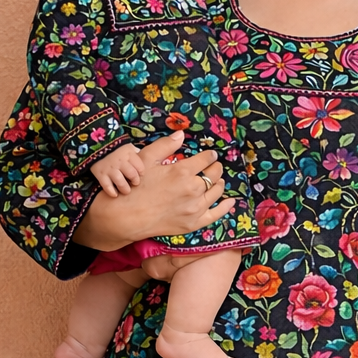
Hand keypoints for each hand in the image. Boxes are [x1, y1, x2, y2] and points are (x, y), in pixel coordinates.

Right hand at [74, 132, 233, 252]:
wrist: (127, 217)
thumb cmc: (135, 186)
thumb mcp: (146, 159)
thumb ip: (166, 145)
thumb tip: (181, 134)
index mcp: (182, 171)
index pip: (205, 159)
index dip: (209, 155)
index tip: (210, 154)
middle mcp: (192, 189)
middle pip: (214, 175)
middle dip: (216, 167)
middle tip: (214, 166)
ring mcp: (194, 208)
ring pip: (216, 192)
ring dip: (219, 183)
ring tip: (217, 180)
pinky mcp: (194, 223)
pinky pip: (216, 214)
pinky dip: (225, 207)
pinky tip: (230, 201)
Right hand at [91, 143, 143, 196]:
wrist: (93, 143)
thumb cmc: (114, 146)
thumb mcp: (126, 146)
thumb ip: (134, 154)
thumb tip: (143, 160)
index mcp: (128, 153)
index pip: (140, 167)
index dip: (141, 172)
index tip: (139, 175)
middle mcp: (120, 161)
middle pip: (132, 175)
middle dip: (135, 181)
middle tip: (134, 183)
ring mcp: (110, 168)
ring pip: (121, 182)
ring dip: (125, 188)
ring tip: (126, 190)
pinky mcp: (100, 174)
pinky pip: (107, 186)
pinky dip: (111, 191)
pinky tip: (114, 194)